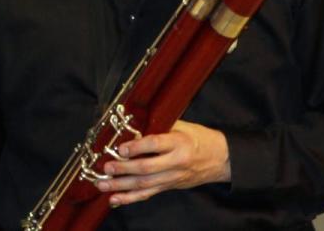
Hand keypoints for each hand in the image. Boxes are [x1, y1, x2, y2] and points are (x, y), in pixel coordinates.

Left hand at [95, 120, 230, 206]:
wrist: (220, 159)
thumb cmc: (199, 138)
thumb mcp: (182, 126)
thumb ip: (159, 126)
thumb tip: (132, 126)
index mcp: (179, 142)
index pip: (156, 145)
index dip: (137, 147)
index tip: (121, 148)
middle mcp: (176, 162)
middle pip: (147, 168)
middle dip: (124, 169)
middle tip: (107, 167)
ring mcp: (172, 177)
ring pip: (145, 184)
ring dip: (121, 186)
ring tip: (103, 184)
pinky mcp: (169, 187)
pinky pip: (148, 194)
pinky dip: (130, 198)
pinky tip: (115, 199)